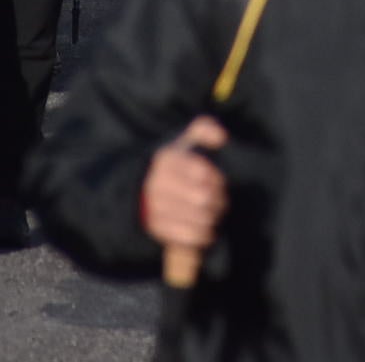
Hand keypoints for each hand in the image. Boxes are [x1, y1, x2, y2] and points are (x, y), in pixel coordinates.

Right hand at [142, 116, 230, 257]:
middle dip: (218, 200)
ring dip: (212, 217)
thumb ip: (203, 129)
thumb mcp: (184, 142)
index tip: (218, 181)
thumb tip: (221, 137)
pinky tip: (206, 227)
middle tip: (220, 200)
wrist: (143, 191)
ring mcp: (155, 207)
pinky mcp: (157, 228)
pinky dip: (203, 233)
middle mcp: (157, 184)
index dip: (216, 178)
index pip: (202, 171)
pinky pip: (189, 235)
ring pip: (199, 217)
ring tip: (213, 213)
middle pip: (203, 197)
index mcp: (165, 160)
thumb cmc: (174, 166)